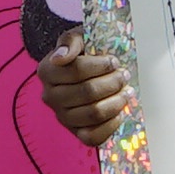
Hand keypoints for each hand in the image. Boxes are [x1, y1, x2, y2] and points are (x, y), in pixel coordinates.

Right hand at [41, 28, 128, 148]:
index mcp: (47, 71)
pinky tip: (121, 112)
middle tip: (124, 75)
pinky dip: (111, 125)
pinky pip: (92, 137)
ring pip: (92, 114)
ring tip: (126, 91)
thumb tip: (61, 57)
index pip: (76, 70)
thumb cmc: (86, 50)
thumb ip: (70, 41)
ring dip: (117, 101)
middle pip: (87, 92)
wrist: (88, 67)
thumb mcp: (79, 36)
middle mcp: (50, 96)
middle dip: (113, 82)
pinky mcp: (74, 131)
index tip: (114, 61)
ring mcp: (61, 116)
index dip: (101, 65)